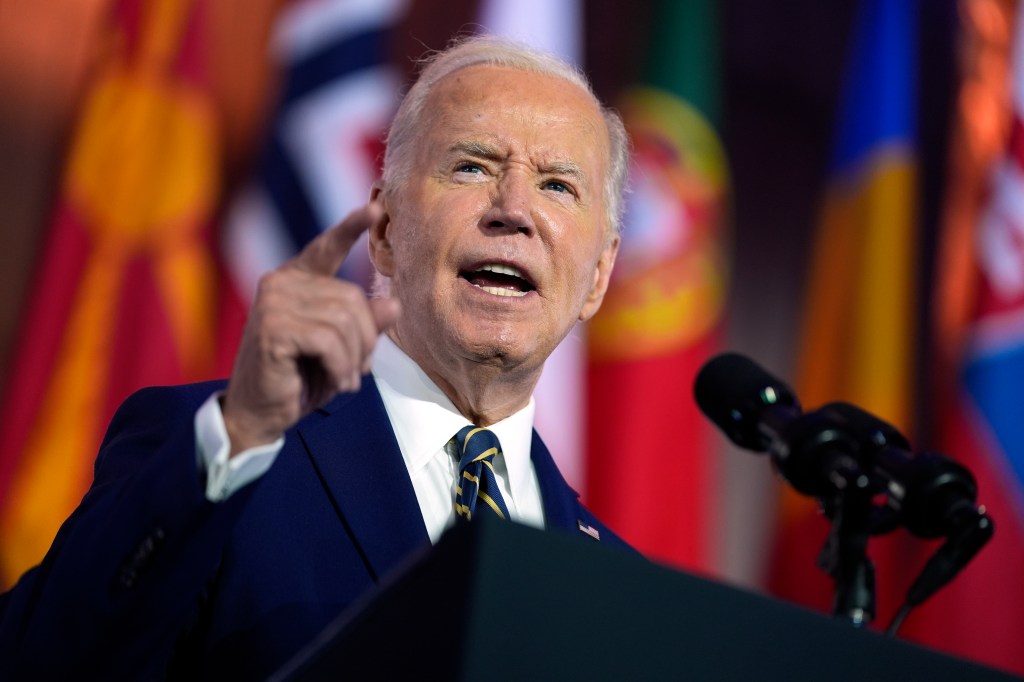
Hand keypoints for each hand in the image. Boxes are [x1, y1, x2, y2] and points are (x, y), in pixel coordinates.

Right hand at [222, 203, 399, 455]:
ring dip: (354, 359)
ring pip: (344, 320)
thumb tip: (393, 304)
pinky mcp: (273, 327)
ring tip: (346, 379)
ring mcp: (273, 302)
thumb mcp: (342, 350)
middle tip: (360, 370)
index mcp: (297, 281)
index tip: (374, 208)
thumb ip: (365, 325)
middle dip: (365, 340)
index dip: (350, 228)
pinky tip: (336, 382)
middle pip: (352, 298)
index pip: (327, 248)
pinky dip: (341, 367)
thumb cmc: (301, 378)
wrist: (262, 413)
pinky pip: (329, 341)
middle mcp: (281, 283)